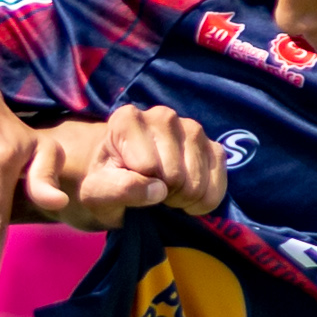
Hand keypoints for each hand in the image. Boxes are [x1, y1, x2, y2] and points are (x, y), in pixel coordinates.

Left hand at [30, 104, 225, 231]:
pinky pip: (219, 179)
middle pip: (175, 174)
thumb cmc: (105, 184)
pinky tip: (188, 199)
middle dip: (164, 196)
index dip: (140, 188)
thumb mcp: (97, 194)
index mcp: (127, 119)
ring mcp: (192, 128)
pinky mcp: (213, 146)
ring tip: (166, 196)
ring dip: (184, 200)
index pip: (146, 167)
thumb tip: (158, 190)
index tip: (130, 188)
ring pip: (197, 179)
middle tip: (150, 196)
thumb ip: (118, 190)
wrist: (122, 180)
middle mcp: (162, 116)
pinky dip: (206, 199)